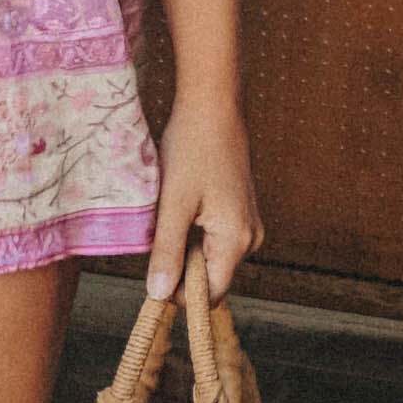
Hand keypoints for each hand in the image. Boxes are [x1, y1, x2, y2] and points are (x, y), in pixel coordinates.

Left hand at [147, 99, 259, 303]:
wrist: (212, 107)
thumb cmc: (192, 149)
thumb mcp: (173, 204)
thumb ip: (167, 252)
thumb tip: (158, 295)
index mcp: (236, 240)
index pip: (211, 293)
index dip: (180, 295)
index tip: (151, 281)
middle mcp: (250, 238)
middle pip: (210, 277)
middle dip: (180, 268)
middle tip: (157, 236)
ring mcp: (247, 224)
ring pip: (209, 257)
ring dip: (184, 248)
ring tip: (169, 215)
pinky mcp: (240, 212)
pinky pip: (213, 238)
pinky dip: (192, 232)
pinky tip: (180, 207)